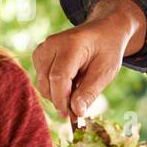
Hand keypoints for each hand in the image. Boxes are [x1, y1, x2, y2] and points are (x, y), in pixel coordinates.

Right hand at [33, 0, 144, 118]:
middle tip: (77, 112)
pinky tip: (69, 83)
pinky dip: (53, 87)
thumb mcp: (106, 71)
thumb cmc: (106, 49)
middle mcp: (52, 44)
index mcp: (71, 44)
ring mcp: (43, 48)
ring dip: (56, 94)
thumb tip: (76, 112)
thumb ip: (90, 92)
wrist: (103, 30)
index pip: (59, 77)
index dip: (62, 100)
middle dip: (60, 101)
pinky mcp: (39, 54)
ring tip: (77, 90)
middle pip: (47, 82)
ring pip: (42, 83)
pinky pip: (41, 79)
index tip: (72, 116)